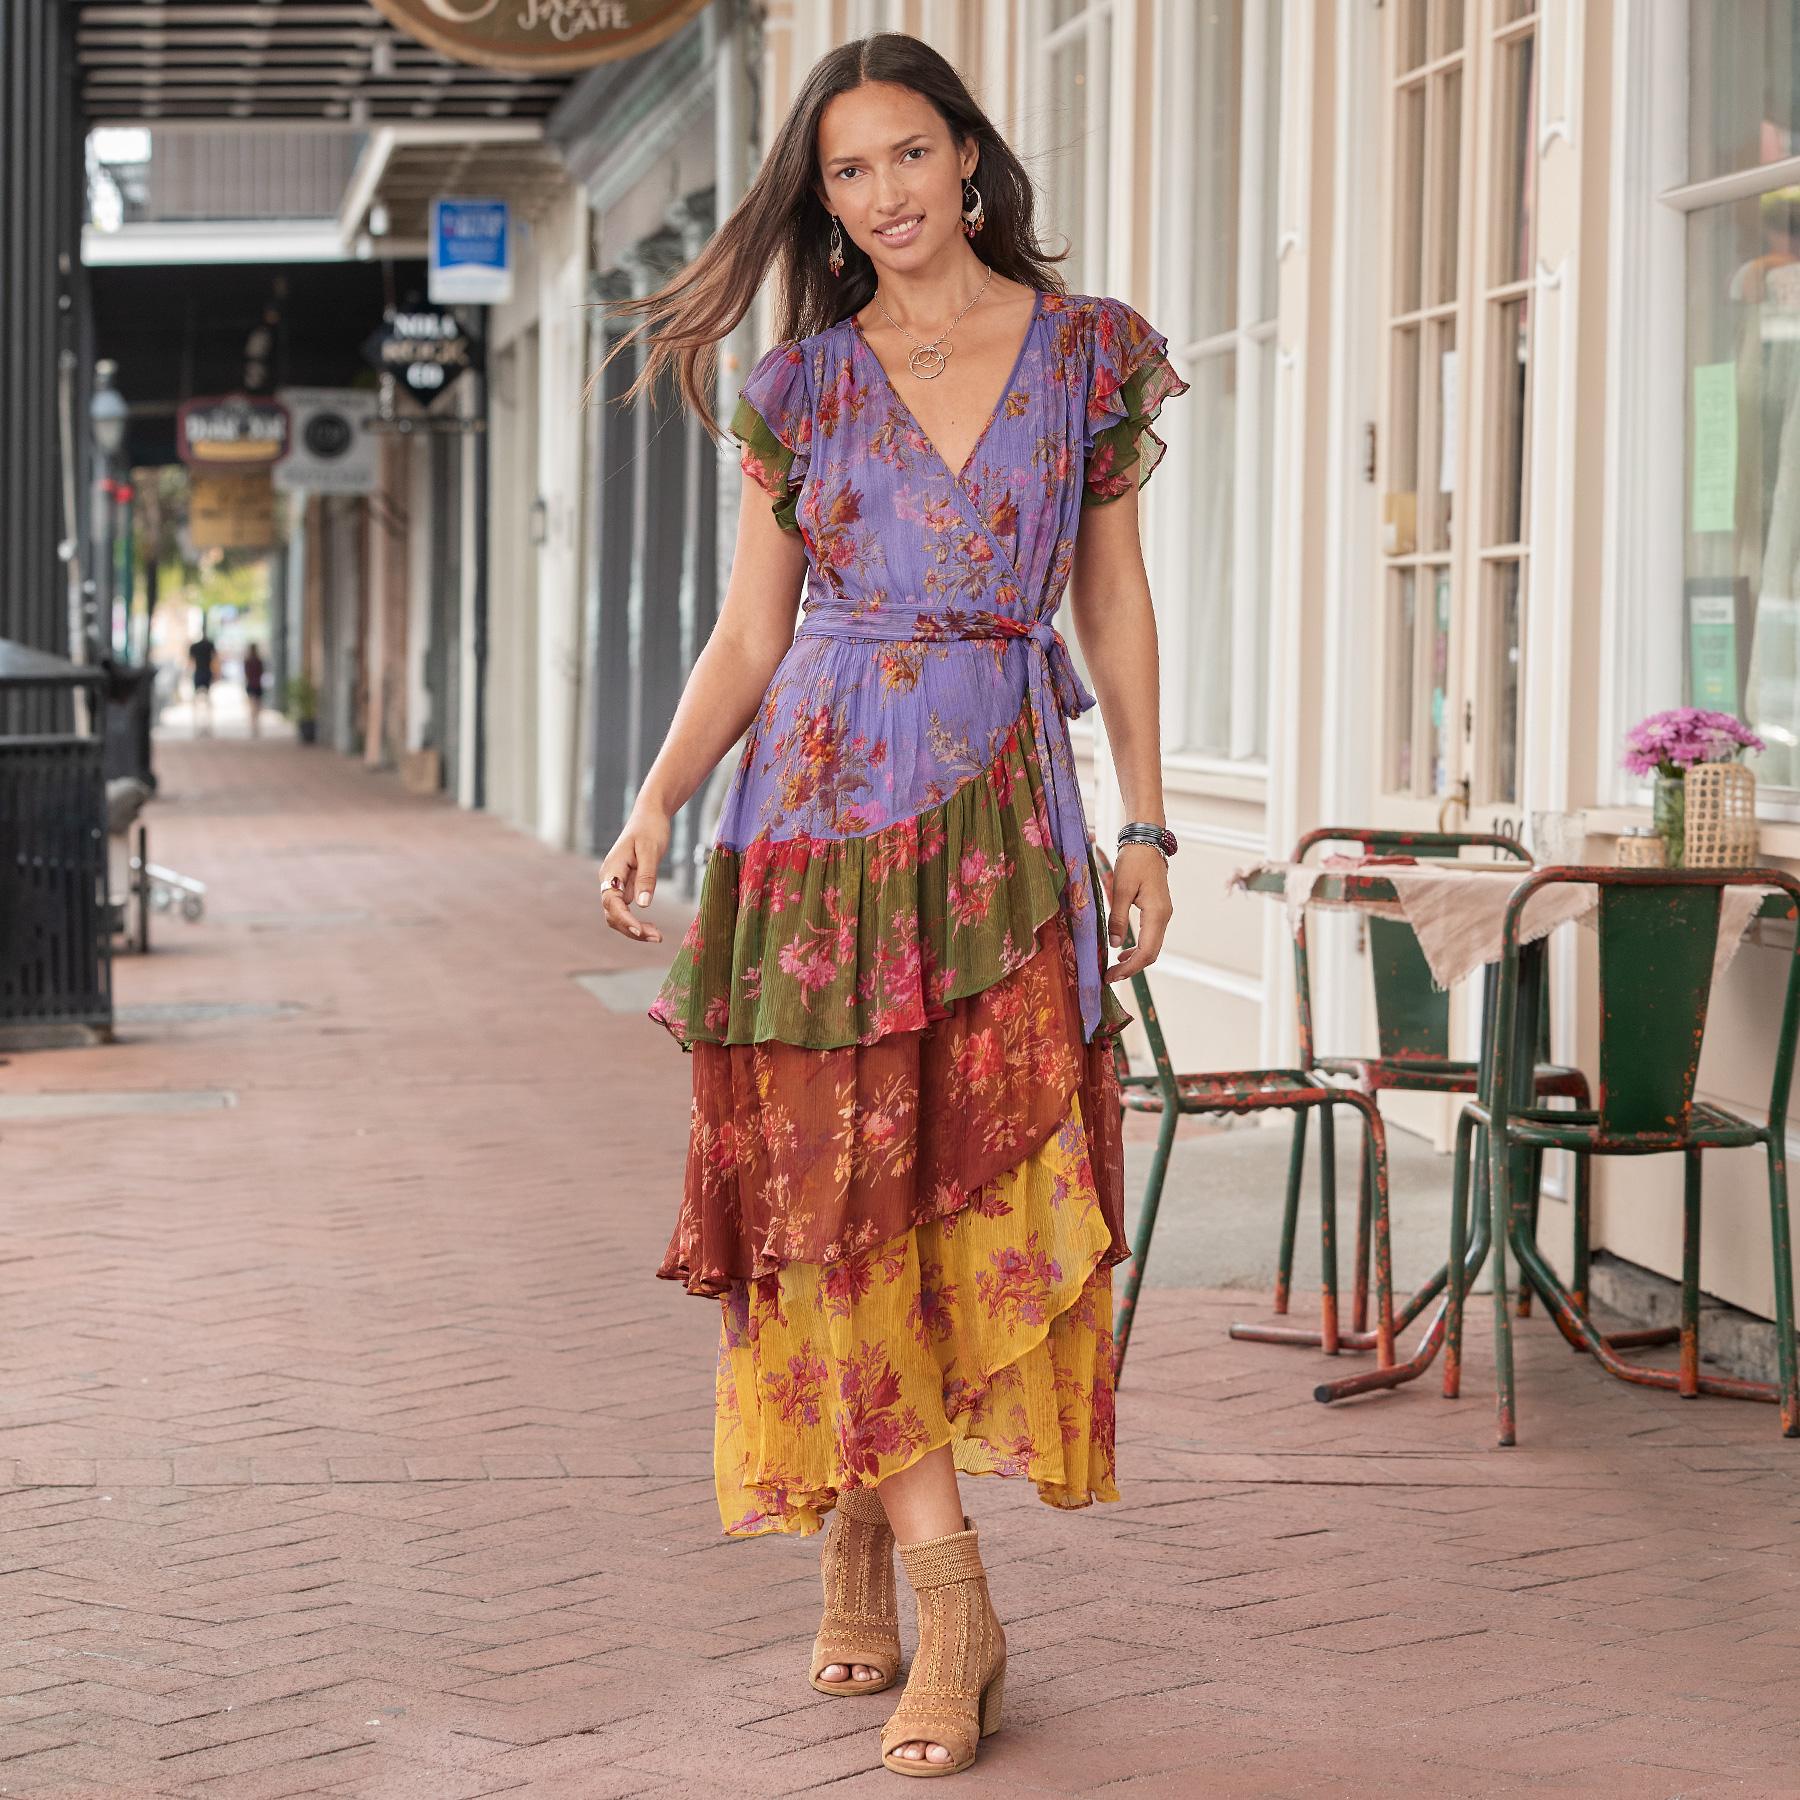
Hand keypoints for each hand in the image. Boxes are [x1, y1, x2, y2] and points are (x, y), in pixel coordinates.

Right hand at [598, 807, 669, 942]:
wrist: (649, 816)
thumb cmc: (650, 830)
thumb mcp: (651, 851)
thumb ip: (647, 878)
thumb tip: (643, 905)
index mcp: (611, 870)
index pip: (612, 902)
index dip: (624, 919)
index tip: (640, 931)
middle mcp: (609, 880)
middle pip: (612, 913)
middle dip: (631, 929)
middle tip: (657, 937)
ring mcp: (615, 884)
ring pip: (617, 915)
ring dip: (634, 929)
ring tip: (657, 936)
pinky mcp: (625, 886)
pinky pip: (626, 910)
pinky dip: (636, 921)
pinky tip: (652, 928)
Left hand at [1103, 843, 1171, 981]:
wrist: (1146, 843)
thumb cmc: (1133, 862)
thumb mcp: (1121, 889)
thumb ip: (1118, 918)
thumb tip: (1115, 944)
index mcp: (1156, 913)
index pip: (1146, 952)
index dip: (1129, 968)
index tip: (1111, 977)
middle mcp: (1164, 917)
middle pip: (1152, 953)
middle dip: (1131, 968)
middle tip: (1110, 977)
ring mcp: (1163, 915)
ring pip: (1152, 947)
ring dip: (1135, 960)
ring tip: (1114, 968)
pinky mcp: (1158, 911)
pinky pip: (1151, 937)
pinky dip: (1138, 948)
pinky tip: (1123, 951)